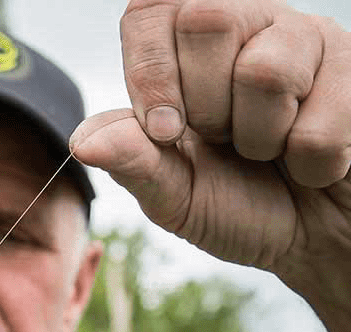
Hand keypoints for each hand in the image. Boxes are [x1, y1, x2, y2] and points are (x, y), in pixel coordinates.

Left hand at [70, 0, 350, 291]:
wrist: (311, 239)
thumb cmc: (239, 208)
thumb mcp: (174, 196)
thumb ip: (133, 165)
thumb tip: (83, 142)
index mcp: (189, 51)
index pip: (151, 6)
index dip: (151, 70)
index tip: (166, 131)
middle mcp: (246, 27)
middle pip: (205, 16)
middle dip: (207, 105)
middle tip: (226, 141)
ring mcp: (303, 39)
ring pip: (266, 69)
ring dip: (261, 140)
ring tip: (272, 152)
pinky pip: (316, 122)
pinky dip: (308, 165)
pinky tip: (312, 164)